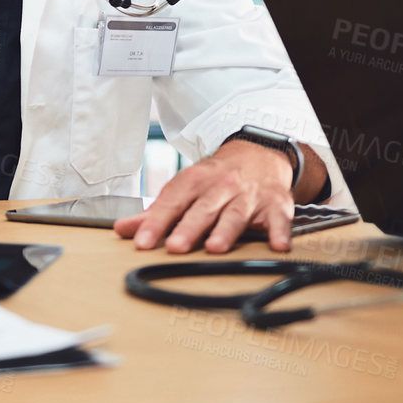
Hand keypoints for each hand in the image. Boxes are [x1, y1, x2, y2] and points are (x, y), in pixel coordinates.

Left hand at [113, 140, 295, 253]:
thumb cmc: (216, 179)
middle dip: (188, 228)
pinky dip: (279, 232)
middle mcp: (221, 187)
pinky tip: (277, 245)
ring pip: (235, 214)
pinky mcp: (275, 205)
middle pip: (203, 209)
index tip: (142, 242)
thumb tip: (123, 229)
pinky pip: (279, 219)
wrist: (258, 155)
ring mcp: (249, 196)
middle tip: (175, 247)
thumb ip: (155, 213)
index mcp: (194, 181)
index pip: (172, 202)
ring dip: (225, 231)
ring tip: (215, 247)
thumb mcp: (184, 189)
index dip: (156, 222)